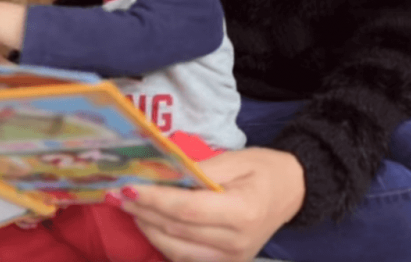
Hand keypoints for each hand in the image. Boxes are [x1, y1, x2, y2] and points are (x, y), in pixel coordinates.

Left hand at [116, 147, 304, 261]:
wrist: (292, 192)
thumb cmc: (264, 169)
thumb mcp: (237, 158)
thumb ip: (200, 169)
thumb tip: (162, 174)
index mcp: (243, 211)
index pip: (189, 209)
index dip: (156, 200)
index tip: (129, 187)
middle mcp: (237, 242)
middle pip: (178, 231)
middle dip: (144, 212)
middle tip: (118, 194)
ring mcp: (232, 259)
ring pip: (176, 250)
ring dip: (148, 229)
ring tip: (131, 208)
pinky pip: (185, 259)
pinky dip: (164, 242)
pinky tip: (151, 224)